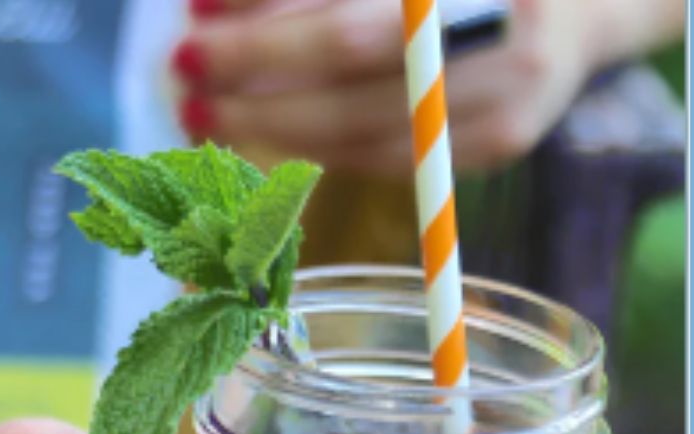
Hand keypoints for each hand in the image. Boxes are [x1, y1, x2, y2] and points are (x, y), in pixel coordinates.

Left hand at [173, 0, 601, 174]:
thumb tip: (214, 10)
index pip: (346, 28)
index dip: (264, 41)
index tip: (193, 35)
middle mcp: (504, 50)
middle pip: (353, 89)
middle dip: (256, 90)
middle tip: (185, 86)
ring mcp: (508, 109)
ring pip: (367, 137)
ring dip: (278, 129)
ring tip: (213, 114)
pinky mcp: (499, 148)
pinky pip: (392, 158)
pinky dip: (328, 146)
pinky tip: (278, 130)